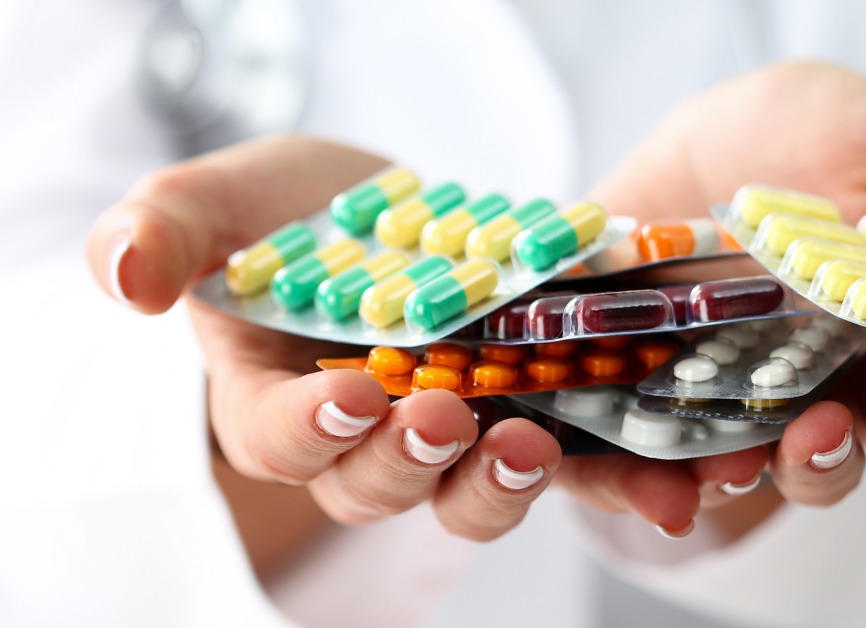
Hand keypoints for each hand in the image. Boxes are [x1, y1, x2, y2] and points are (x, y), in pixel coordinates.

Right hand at [85, 136, 561, 542]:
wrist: (408, 206)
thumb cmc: (301, 211)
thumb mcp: (229, 196)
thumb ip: (166, 228)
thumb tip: (125, 277)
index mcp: (276, 397)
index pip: (276, 439)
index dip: (310, 428)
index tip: (351, 391)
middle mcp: (362, 438)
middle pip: (372, 484)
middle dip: (405, 459)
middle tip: (443, 417)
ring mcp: (447, 438)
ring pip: (460, 497)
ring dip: (495, 487)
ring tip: (529, 446)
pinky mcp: (522, 421)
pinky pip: (557, 474)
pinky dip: (600, 481)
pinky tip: (644, 478)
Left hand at [556, 62, 865, 536]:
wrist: (696, 135)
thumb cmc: (816, 130)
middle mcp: (864, 374)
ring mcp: (779, 397)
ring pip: (813, 464)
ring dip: (820, 465)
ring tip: (807, 436)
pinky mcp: (693, 407)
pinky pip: (694, 469)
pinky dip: (690, 489)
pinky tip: (682, 487)